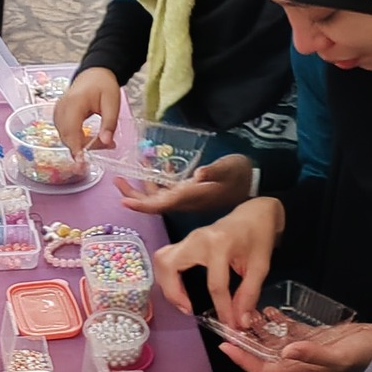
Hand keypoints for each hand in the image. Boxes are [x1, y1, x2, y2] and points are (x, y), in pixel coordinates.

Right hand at [53, 67, 122, 156]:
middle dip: (84, 147)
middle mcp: (62, 108)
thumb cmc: (103, 85)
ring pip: (65, 136)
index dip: (76, 148)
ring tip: (102, 140)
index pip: (71, 130)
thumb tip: (107, 142)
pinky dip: (76, 139)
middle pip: (67, 136)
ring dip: (81, 144)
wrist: (95, 73)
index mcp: (74, 102)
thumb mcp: (112, 103)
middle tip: (107, 145)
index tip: (81, 162)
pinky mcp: (59, 115)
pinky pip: (65, 132)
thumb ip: (109, 124)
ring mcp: (58, 111)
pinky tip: (90, 138)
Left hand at [115, 155, 254, 215]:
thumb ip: (213, 171)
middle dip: (134, 195)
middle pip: (153, 203)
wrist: (254, 183)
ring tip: (130, 170)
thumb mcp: (228, 169)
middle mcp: (185, 200)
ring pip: (159, 195)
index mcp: (189, 197)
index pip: (160, 205)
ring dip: (143, 186)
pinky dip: (159, 180)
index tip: (123, 201)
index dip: (141, 204)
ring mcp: (187, 196)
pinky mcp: (192, 191)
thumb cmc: (240, 174)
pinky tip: (157, 167)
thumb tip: (198, 174)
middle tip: (117, 181)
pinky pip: (170, 189)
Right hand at [153, 198, 285, 326]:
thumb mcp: (260, 266)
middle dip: (174, 293)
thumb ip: (249, 294)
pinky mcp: (185, 241)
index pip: (215, 284)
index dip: (222, 309)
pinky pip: (166, 259)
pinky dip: (168, 277)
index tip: (229, 325)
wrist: (255, 213)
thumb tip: (240, 321)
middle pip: (169, 266)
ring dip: (167, 285)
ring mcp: (188, 238)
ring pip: (162, 261)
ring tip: (183, 302)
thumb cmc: (259, 237)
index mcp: (220, 244)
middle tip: (189, 309)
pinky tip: (181, 289)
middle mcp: (197, 239)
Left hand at [221, 322, 371, 371]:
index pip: (263, 369)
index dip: (243, 360)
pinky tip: (269, 309)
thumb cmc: (365, 355)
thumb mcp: (339, 354)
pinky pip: (289, 330)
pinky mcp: (315, 336)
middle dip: (245, 342)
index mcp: (300, 368)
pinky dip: (277, 321)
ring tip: (246, 313)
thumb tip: (286, 351)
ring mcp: (305, 348)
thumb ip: (313, 354)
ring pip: (274, 341)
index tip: (225, 345)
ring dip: (258, 329)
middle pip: (263, 354)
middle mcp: (298, 360)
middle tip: (230, 324)